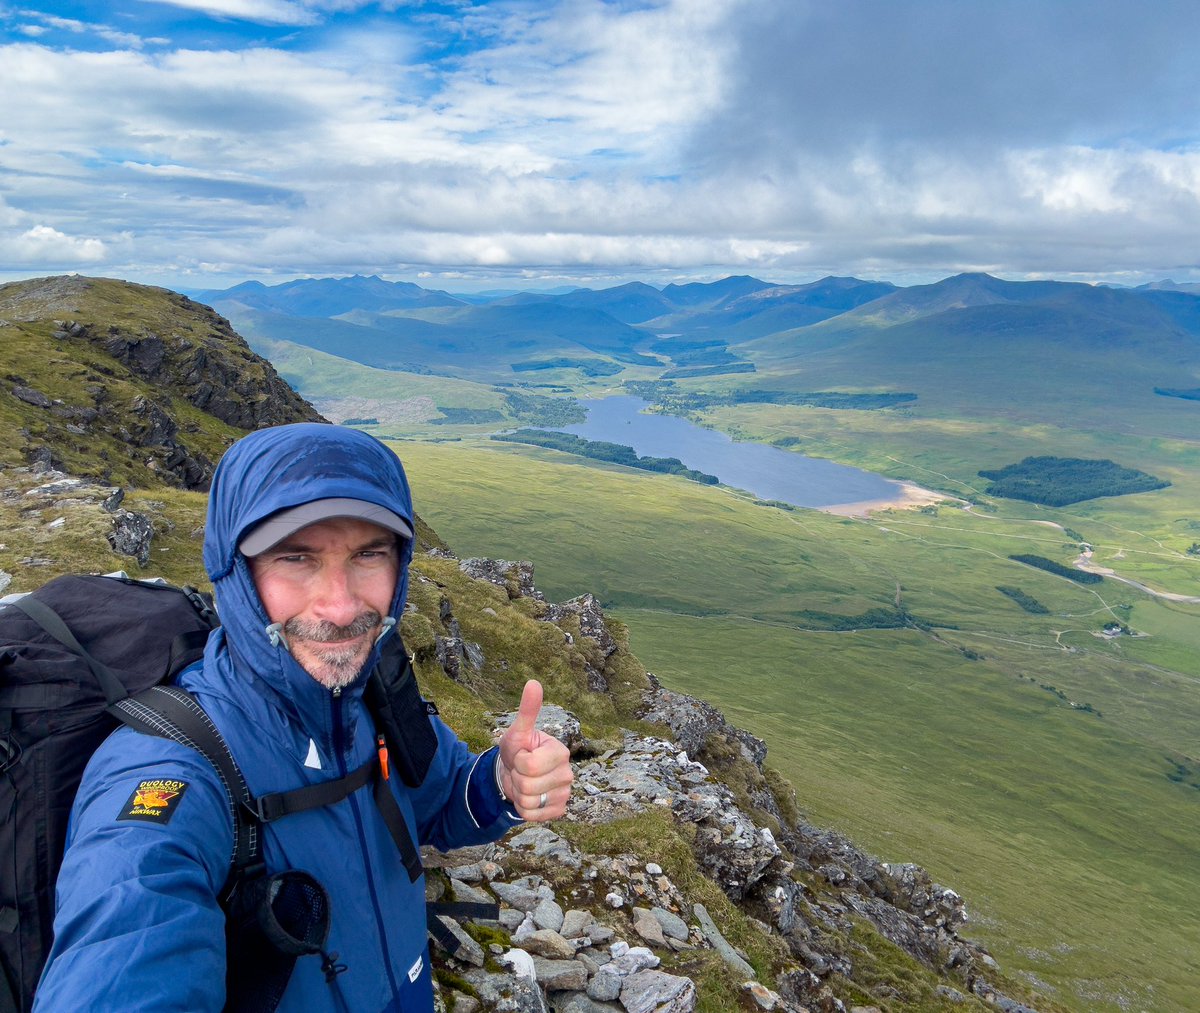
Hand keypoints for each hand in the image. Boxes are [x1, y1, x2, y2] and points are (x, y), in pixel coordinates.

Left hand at [497, 680, 572, 820]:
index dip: (518, 761)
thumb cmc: (519, 749)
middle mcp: (568, 774)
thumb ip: (527, 709)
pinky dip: (523, 808)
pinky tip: (528, 797)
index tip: (523, 755)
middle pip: (527, 785)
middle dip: (517, 778)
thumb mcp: (518, 730)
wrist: (516, 773)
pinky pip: (531, 815)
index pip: (529, 765)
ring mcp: (565, 794)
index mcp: (560, 752)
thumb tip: (533, 683)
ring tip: (523, 782)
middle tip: (521, 770)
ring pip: (529, 802)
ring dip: (518, 793)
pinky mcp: (559, 810)